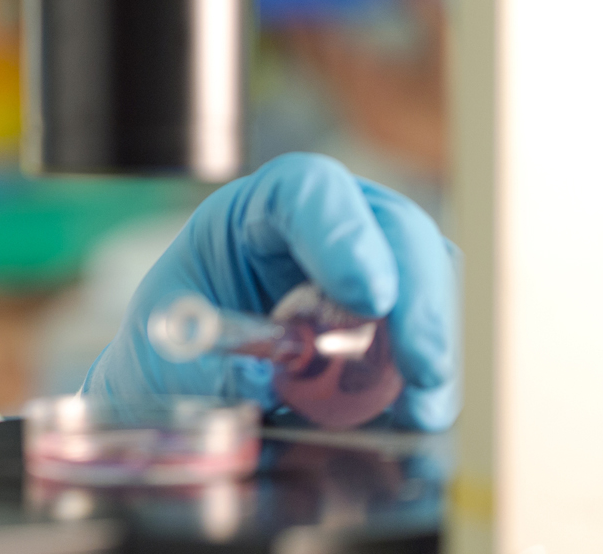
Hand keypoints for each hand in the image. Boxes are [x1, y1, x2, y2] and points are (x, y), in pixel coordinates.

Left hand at [82, 153, 458, 430]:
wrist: (179, 385)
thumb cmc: (170, 352)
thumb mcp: (171, 353)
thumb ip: (216, 366)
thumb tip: (267, 384)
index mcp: (250, 215)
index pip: (303, 191)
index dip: (341, 233)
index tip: (367, 297)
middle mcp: (317, 228)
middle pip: (390, 226)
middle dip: (416, 294)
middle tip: (422, 365)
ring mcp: (363, 265)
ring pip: (426, 275)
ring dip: (432, 339)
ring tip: (420, 405)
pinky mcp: (389, 316)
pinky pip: (431, 328)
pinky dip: (432, 371)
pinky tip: (417, 411)